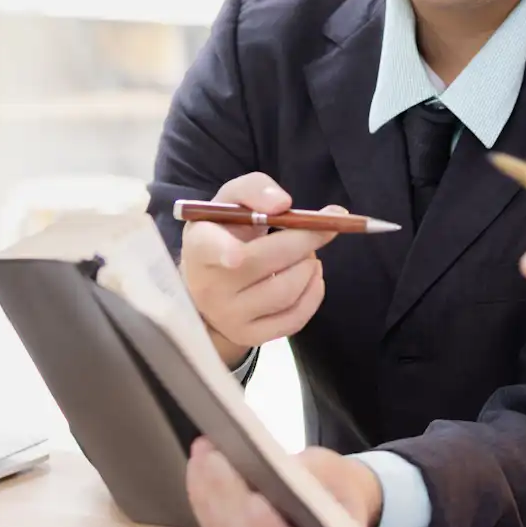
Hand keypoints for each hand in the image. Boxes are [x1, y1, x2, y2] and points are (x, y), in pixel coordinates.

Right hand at [178, 172, 341, 365]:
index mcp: (200, 246)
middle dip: (304, 240)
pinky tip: (311, 275)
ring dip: (310, 265)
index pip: (208, 250)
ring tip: (308, 252)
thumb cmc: (225, 233)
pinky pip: (295, 318)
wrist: (212, 281)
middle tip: (325, 227)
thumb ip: (255, 189)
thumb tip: (283, 204)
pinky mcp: (250, 336)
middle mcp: (209, 287)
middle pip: (263, 263)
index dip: (222, 252)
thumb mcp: (230, 203)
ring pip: (285, 291)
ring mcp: (229, 316)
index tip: (236, 257)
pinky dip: (314, 292)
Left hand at [186, 439, 383, 526]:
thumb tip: (283, 468)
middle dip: (229, 499)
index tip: (256, 501)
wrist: (332, 524)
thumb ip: (317, 483)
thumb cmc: (342, 501)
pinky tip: (198, 464)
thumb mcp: (344, 486)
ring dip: (208, 492)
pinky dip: (201, 496)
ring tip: (205, 450)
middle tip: (216, 457)